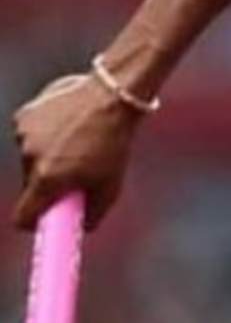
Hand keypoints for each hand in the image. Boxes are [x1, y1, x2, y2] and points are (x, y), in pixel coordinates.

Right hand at [11, 72, 144, 230]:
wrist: (113, 95)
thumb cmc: (115, 139)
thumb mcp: (111, 183)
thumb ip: (94, 212)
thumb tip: (83, 227)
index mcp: (47, 178)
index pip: (23, 216)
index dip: (34, 221)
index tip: (45, 218)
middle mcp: (29, 157)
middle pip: (31, 184)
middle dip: (49, 182)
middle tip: (75, 170)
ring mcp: (24, 134)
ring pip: (31, 157)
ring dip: (48, 155)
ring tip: (77, 140)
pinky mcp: (24, 115)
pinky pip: (30, 135)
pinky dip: (45, 133)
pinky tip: (68, 123)